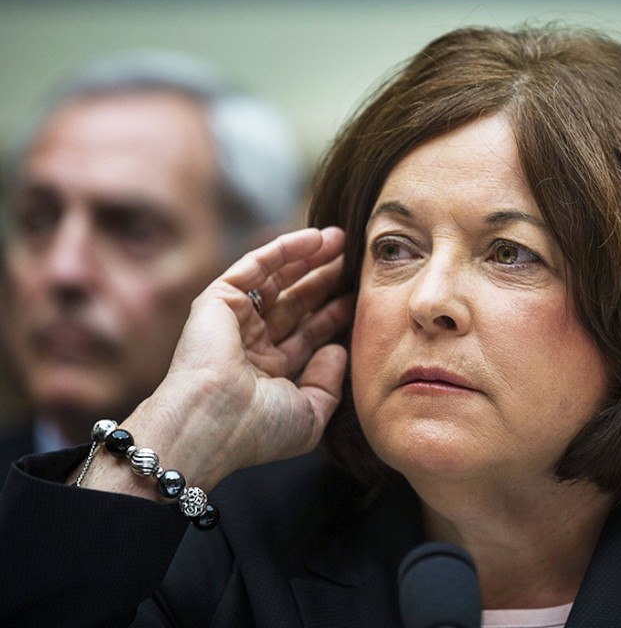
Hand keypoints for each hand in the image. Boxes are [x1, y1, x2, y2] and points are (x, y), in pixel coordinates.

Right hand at [80, 227, 352, 495]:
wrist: (212, 423)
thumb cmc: (258, 428)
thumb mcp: (310, 414)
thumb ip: (329, 381)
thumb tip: (338, 348)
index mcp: (271, 373)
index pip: (309, 335)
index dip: (335, 313)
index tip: (363, 294)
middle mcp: (252, 345)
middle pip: (297, 302)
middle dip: (325, 279)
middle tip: (355, 259)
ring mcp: (235, 321)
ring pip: (279, 280)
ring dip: (310, 258)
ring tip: (343, 239)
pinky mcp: (219, 300)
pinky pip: (257, 266)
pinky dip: (285, 249)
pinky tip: (316, 237)